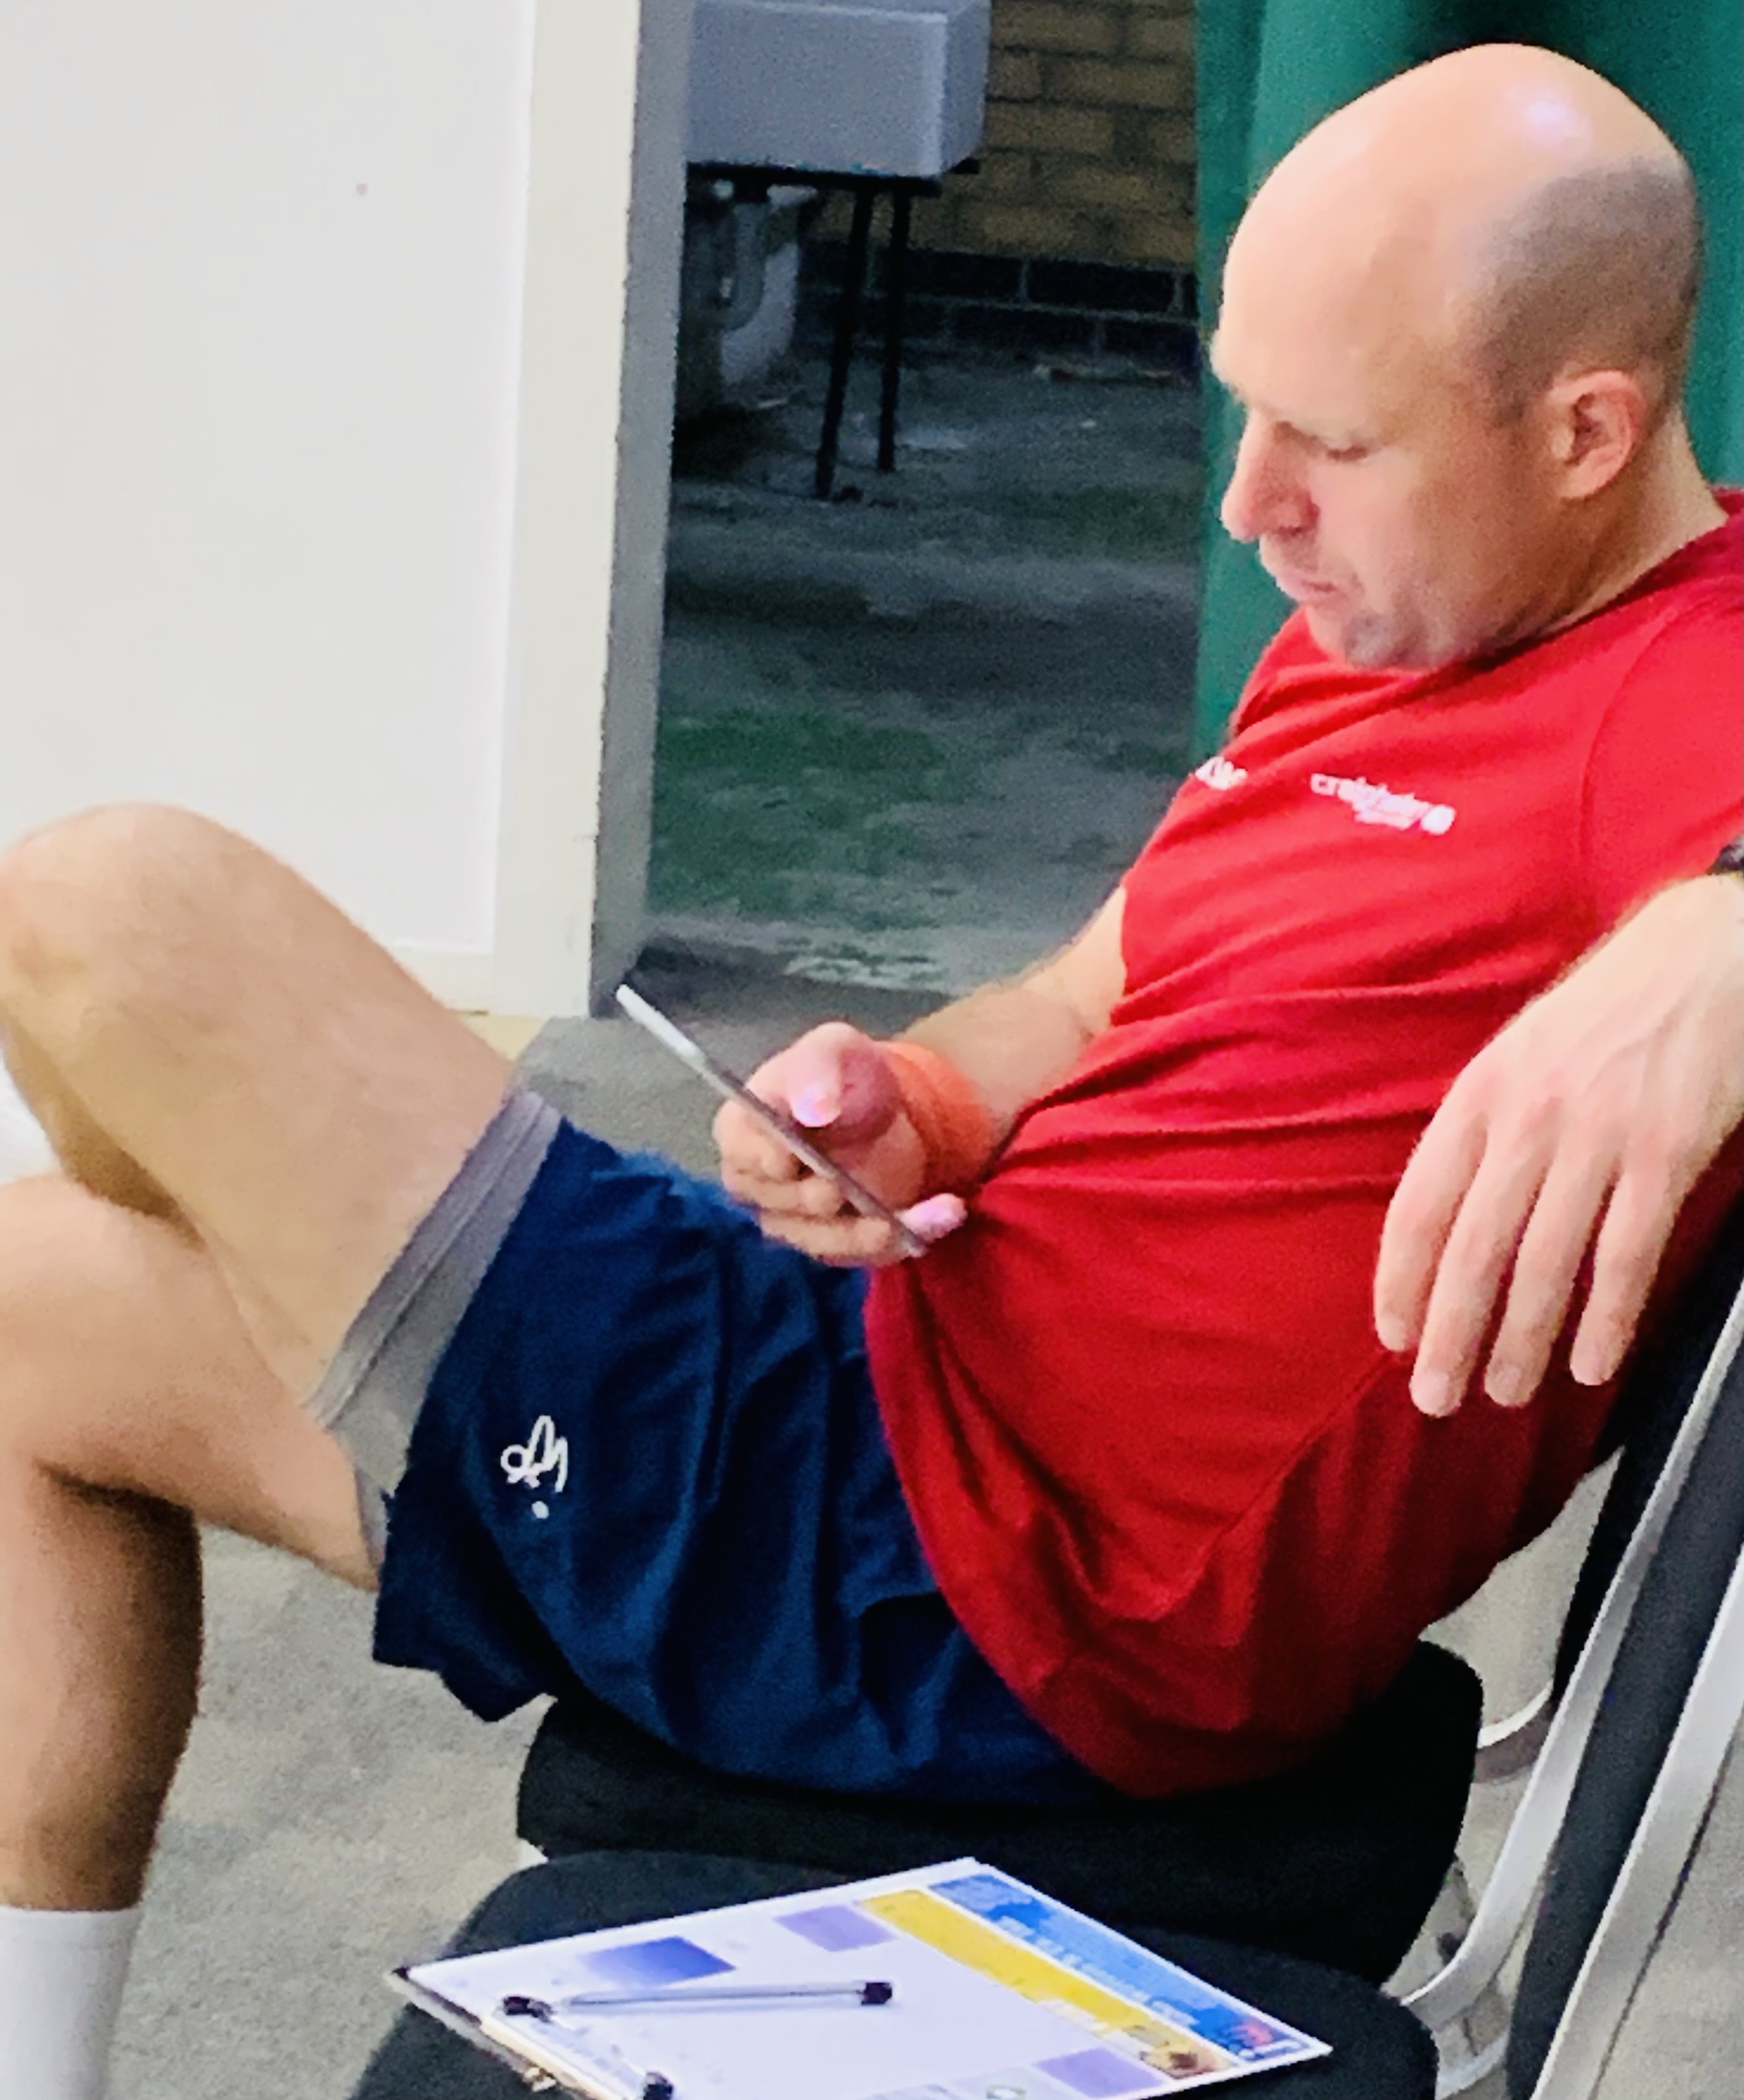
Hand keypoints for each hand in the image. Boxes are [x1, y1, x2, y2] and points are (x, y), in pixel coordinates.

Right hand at [713, 1022, 966, 1264]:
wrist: (882, 1106)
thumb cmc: (842, 1073)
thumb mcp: (834, 1050)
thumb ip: (818, 1070)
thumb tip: (813, 1107)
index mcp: (743, 1132)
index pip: (743, 1154)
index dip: (767, 1159)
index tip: (790, 1159)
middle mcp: (761, 1186)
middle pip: (785, 1203)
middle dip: (821, 1195)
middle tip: (845, 1185)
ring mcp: (799, 1222)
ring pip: (830, 1239)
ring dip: (881, 1228)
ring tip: (937, 1204)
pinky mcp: (841, 1243)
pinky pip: (872, 1250)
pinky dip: (913, 1232)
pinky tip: (947, 1211)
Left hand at [1375, 876, 1743, 1414]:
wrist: (1705, 954)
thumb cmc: (1608, 1012)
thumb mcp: (1521, 1054)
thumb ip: (1485, 1130)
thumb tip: (1449, 1220)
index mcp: (1479, 1092)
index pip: (1420, 1204)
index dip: (1400, 1279)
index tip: (1394, 1334)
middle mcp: (1527, 1118)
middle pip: (1472, 1247)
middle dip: (1449, 1333)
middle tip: (1435, 1396)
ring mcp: (1598, 1136)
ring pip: (1544, 1263)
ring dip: (1521, 1341)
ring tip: (1506, 1393)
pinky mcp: (1666, 1153)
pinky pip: (1626, 1255)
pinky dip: (1606, 1319)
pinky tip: (1592, 1363)